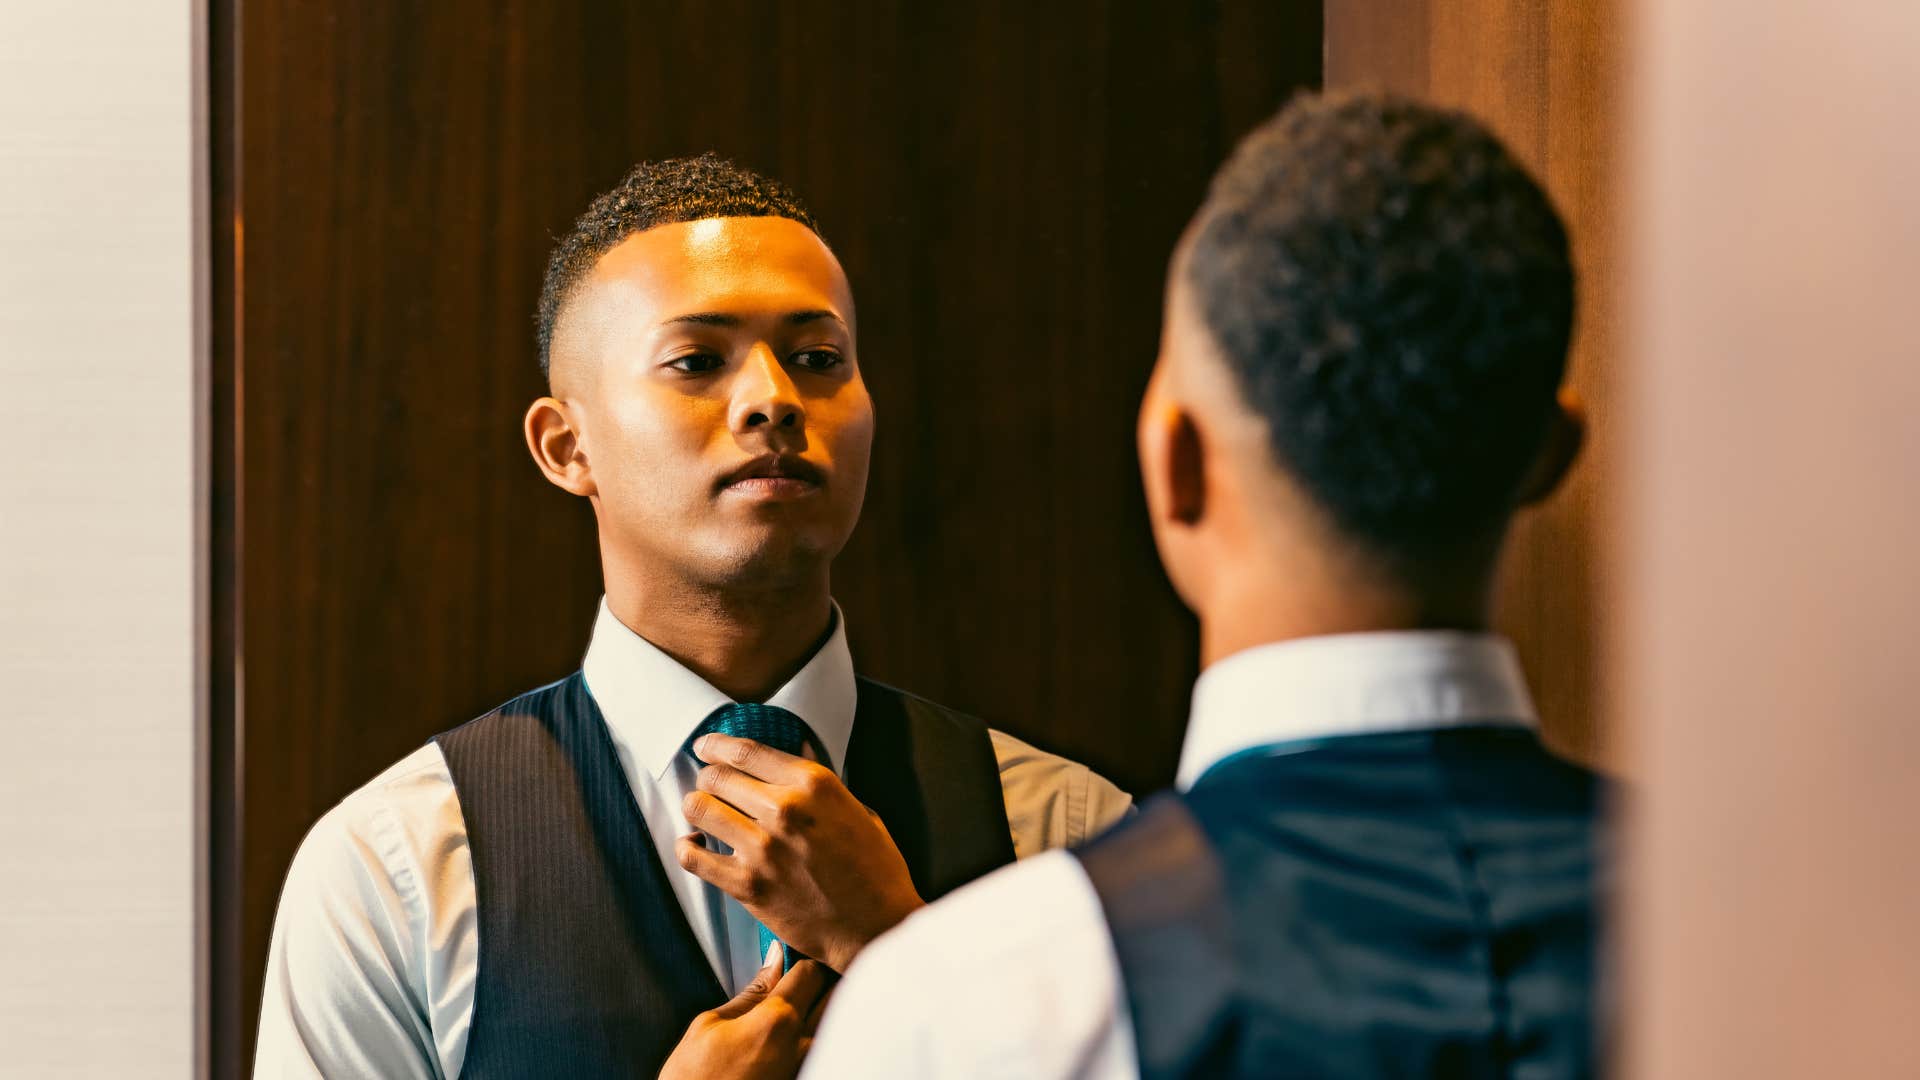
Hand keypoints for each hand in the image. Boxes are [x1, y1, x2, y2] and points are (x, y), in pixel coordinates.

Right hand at [658, 948, 830, 1079]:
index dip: (800, 963)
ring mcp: (808, 1069)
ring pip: (835, 1026)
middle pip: (835, 996)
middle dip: (820, 985)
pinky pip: (824, 1052)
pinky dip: (819, 1040)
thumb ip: (750, 992)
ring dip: (822, 1013)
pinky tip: (795, 1039)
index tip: (790, 964)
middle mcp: (801, 1047)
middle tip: (799, 986)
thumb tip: (773, 962)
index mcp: (776, 1022)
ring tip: (797, 1013)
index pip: (810, 972)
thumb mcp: (710, 1025)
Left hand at [678, 732, 925, 971]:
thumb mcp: (858, 809)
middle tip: (708, 785)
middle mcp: (785, 809)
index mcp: (814, 784)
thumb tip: (796, 751)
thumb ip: (821, 783)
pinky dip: (687, 848)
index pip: (746, 750)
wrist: (875, 925)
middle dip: (708, 777)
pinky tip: (695, 846)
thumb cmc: (874, 869)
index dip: (717, 745)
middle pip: (717, 776)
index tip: (706, 746)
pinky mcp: (748, 885)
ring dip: (696, 807)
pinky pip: (694, 857)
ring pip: (699, 808)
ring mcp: (763, 848)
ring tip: (702, 813)